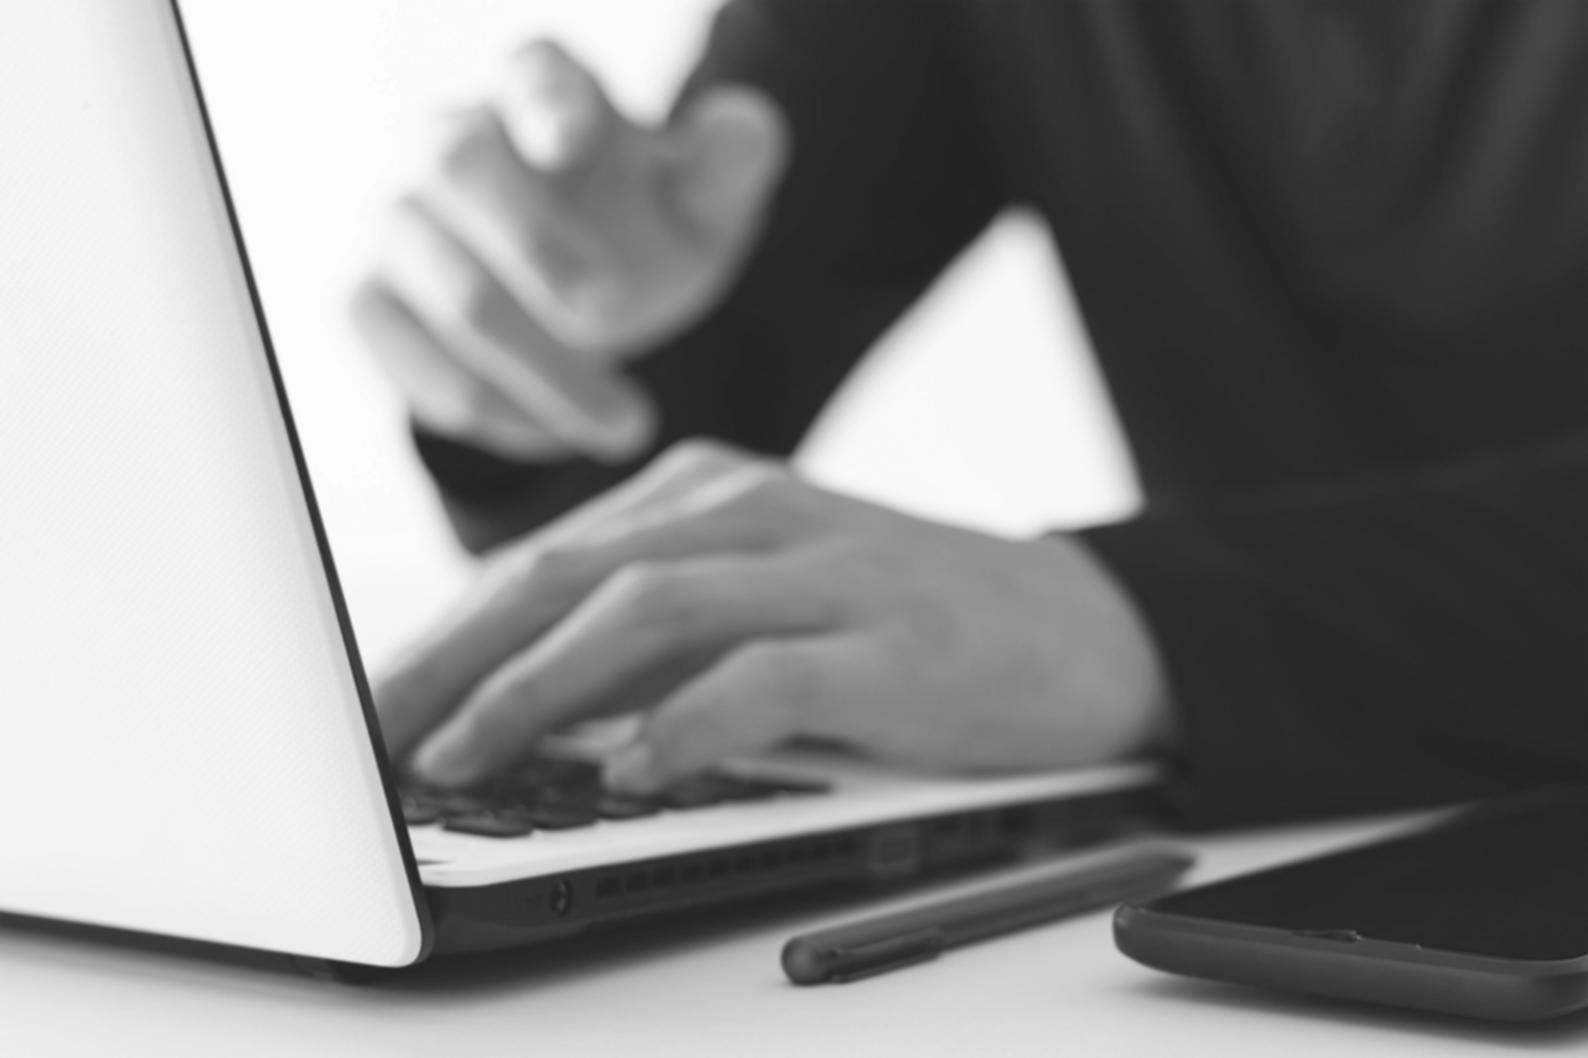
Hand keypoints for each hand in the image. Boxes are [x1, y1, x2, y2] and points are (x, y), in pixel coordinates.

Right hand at [352, 42, 788, 461]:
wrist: (581, 304)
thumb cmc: (641, 231)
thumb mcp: (701, 206)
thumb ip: (729, 165)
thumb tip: (744, 128)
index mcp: (542, 94)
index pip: (531, 70)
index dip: (545, 100)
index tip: (574, 138)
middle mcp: (452, 142)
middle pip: (458, 163)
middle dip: (536, 245)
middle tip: (613, 314)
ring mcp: (404, 223)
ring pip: (448, 289)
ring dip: (542, 371)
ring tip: (629, 425)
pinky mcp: (374, 302)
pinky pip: (405, 358)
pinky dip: (487, 409)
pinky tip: (557, 438)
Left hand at [376, 440, 1171, 793]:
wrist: (1080, 627)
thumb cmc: (896, 624)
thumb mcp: (759, 604)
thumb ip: (651, 639)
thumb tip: (511, 707)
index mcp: (705, 495)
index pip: (542, 561)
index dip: (441, 635)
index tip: (370, 706)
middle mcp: (752, 511)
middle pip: (569, 572)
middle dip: (455, 658)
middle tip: (374, 735)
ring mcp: (827, 570)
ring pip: (650, 610)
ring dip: (540, 687)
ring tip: (466, 758)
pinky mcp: (894, 642)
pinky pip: (773, 674)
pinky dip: (691, 721)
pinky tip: (634, 768)